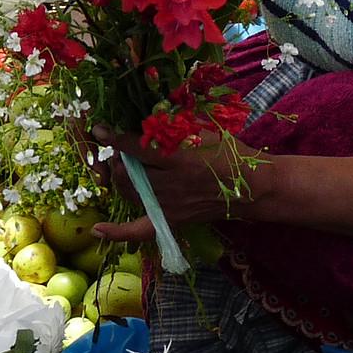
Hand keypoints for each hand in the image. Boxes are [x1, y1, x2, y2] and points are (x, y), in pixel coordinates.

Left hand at [93, 131, 261, 239]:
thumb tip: (143, 119)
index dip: (114, 138)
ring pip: (127, 193)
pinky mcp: (171, 220)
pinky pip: (138, 231)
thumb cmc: (232, 154)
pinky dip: (116, 232)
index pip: (135, 148)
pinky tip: (98, 229)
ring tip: (128, 168)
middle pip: (126, 174)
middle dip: (119, 159)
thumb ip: (175, 127)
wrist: (254, 186)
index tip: (100, 130)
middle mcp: (171, 185)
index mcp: (180, 159)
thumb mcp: (206, 132)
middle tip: (126, 150)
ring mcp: (169, 206)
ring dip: (121, 179)